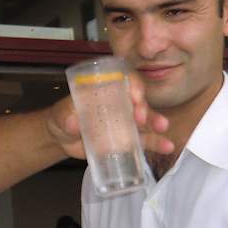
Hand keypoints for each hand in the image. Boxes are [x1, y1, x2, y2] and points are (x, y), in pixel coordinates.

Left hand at [44, 72, 172, 160]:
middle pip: (138, 100)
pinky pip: (144, 139)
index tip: (135, 98)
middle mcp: (120, 102)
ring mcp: (125, 121)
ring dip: (156, 123)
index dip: (133, 86)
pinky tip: (167, 146)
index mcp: (106, 88)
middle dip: (145, 107)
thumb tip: (72, 121)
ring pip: (145, 120)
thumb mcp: (60, 114)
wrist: (62, 139)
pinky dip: (156, 143)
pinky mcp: (127, 138)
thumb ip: (65, 115)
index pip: (125, 80)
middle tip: (142, 118)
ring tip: (163, 129)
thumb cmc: (61, 118)